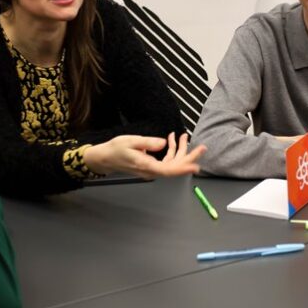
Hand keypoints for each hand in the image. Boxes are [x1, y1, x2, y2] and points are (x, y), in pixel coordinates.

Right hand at [83, 132, 205, 178]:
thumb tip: (163, 143)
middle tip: (202, 148)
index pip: (169, 170)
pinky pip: (166, 161)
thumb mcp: (131, 141)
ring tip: (184, 136)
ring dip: (180, 151)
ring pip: (172, 163)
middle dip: (189, 157)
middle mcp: (151, 171)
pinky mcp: (151, 166)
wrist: (106, 158)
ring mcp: (152, 170)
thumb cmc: (116, 149)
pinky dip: (171, 151)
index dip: (184, 168)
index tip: (196, 165)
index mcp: (146, 166)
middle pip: (175, 167)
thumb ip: (148, 142)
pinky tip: (171, 140)